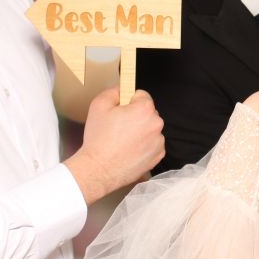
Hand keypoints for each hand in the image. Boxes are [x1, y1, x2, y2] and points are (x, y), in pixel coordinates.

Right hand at [64, 87, 164, 204]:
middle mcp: (156, 124)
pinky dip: (143, 146)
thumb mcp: (99, 105)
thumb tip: (123, 89)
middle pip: (147, 113)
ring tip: (122, 141)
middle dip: (135, 116)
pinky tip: (128, 150)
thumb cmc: (99, 139)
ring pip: (149, 129)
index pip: (141, 95)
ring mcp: (159, 141)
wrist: (99, 169)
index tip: (120, 110)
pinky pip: (152, 144)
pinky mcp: (157, 156)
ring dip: (140, 131)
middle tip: (118, 127)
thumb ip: (114, 91)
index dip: (128, 101)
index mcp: (145, 109)